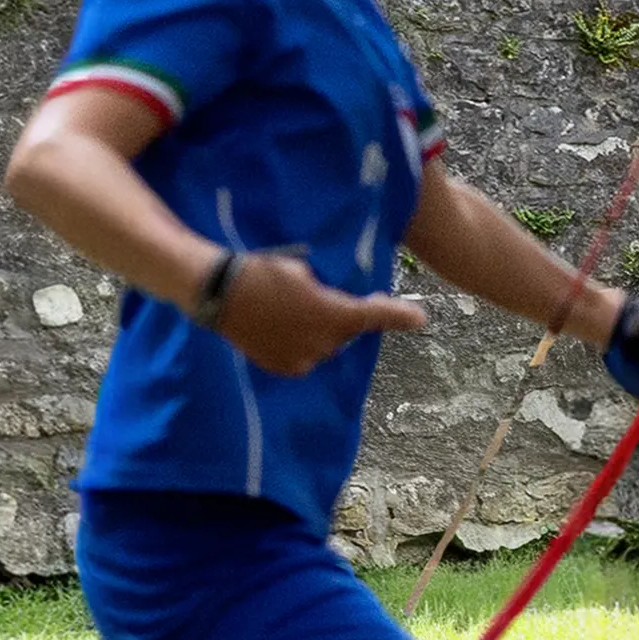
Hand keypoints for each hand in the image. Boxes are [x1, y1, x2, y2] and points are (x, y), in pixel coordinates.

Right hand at [212, 251, 428, 375]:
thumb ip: (328, 292)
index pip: (373, 316)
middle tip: (315, 297)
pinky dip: (299, 344)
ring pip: (324, 346)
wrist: (218, 293)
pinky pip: (303, 356)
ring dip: (317, 332)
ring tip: (290, 310)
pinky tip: (280, 326)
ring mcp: (303, 359)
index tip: (420, 318)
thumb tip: (335, 300)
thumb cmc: (263, 272)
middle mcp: (323, 343)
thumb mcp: (302, 271)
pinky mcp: (283, 368)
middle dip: (339, 318)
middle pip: (345, 332)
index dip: (398, 316)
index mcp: (333, 314)